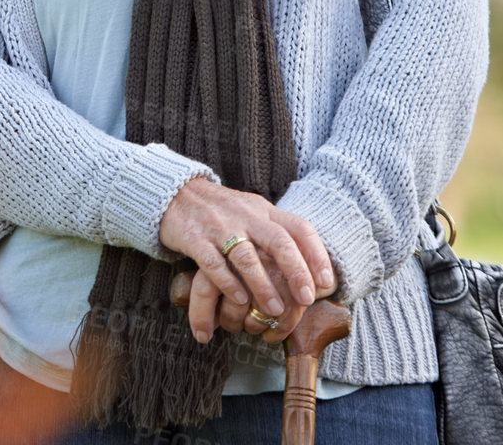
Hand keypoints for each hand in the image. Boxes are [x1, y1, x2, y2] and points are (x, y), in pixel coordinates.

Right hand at [158, 177, 335, 344]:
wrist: (175, 193)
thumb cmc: (220, 211)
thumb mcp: (252, 212)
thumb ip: (276, 232)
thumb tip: (310, 267)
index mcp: (263, 210)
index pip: (298, 227)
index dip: (316, 254)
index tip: (327, 282)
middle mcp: (245, 216)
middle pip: (278, 241)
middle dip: (296, 272)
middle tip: (306, 300)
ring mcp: (219, 226)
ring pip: (246, 256)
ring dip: (263, 285)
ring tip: (274, 310)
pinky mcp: (195, 238)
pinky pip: (213, 262)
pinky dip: (228, 282)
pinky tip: (239, 300)